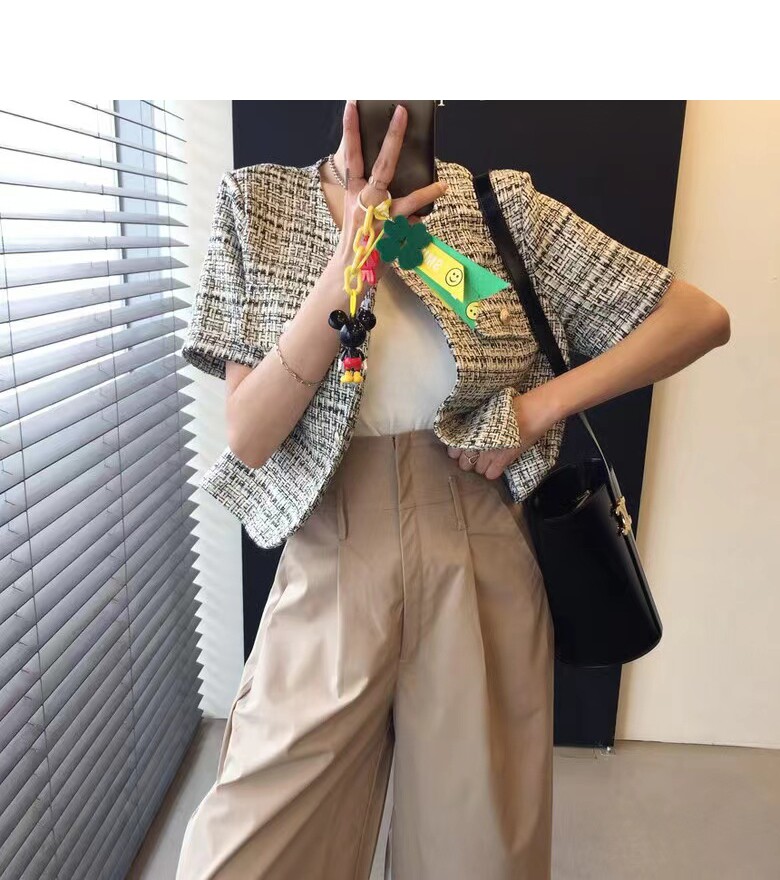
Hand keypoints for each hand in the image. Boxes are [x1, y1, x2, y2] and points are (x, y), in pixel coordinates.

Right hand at [329, 102, 447, 283]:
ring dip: (422, 187)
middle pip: (378, 163)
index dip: (350, 129)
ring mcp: (378, 212)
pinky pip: (413, 210)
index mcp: (354, 191)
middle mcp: (363, 198)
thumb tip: (391, 173)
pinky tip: (441, 188)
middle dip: (391, 136)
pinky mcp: (392, 227)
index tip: (352, 103)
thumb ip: (371, 189)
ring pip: (398, 189)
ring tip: (439, 175)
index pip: (350, 155)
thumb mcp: (357, 209)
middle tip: (401, 110)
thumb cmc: (359, 238)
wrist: (352, 268)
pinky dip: (427, 199)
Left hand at [446, 386, 557, 477]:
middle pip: (464, 463)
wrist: (532, 410)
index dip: (458, 452)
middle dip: (470, 461)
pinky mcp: (503, 459)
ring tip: (491, 459)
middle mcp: (477, 441)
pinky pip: (491, 475)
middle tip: (479, 456)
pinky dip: (494, 472)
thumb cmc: (512, 406)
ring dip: (483, 466)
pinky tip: (498, 464)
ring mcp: (489, 451)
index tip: (463, 451)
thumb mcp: (487, 410)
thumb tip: (467, 431)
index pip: (454, 449)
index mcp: (471, 428)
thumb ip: (475, 422)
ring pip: (478, 470)